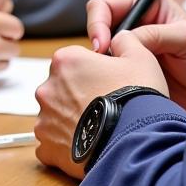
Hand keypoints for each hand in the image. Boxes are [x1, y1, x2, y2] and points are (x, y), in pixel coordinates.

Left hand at [34, 44, 166, 179]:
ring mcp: (44, 120)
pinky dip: (65, 146)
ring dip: (72, 121)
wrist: (136, 143)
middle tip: (104, 106)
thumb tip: (119, 38)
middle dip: (78, 96)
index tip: (107, 83)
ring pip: (56, 117)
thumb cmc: (136, 99)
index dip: (92, 72)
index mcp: (65, 61)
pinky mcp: (46, 147)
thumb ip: (125, 41)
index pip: (73, 61)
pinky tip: (87, 146)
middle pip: (61, 88)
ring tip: (99, 129)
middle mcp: (47, 88)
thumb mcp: (140, 57)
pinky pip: (52, 144)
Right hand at [87, 0, 185, 119]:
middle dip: (96, 44)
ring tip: (114, 79)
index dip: (98, 22)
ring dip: (102, 65)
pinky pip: (108, 77)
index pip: (106, 6)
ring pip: (100, 55)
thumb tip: (121, 39)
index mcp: (148, 7)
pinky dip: (108, 82)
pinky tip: (119, 90)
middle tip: (103, 64)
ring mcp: (132, 54)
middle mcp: (136, 28)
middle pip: (98, 29)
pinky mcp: (131, 77)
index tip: (101, 44)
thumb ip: (156, 33)